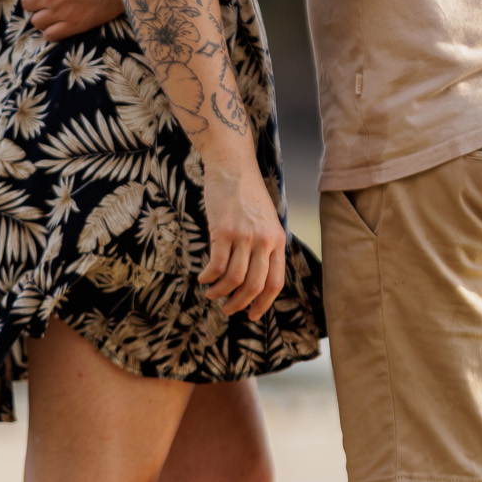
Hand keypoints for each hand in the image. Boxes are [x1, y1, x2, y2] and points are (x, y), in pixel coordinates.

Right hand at [198, 159, 285, 320]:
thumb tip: (254, 276)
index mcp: (278, 240)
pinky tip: (203, 278)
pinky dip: (208, 277)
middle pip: (254, 285)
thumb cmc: (247, 194)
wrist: (233, 166)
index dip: (263, 304)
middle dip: (239, 304)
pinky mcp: (223, 231)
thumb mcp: (267, 220)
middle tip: (227, 310)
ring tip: (212, 294)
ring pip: (234, 279)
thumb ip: (265, 246)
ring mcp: (244, 236)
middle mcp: (264, 241)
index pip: (275, 283)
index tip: (252, 315)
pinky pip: (216, 265)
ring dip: (220, 292)